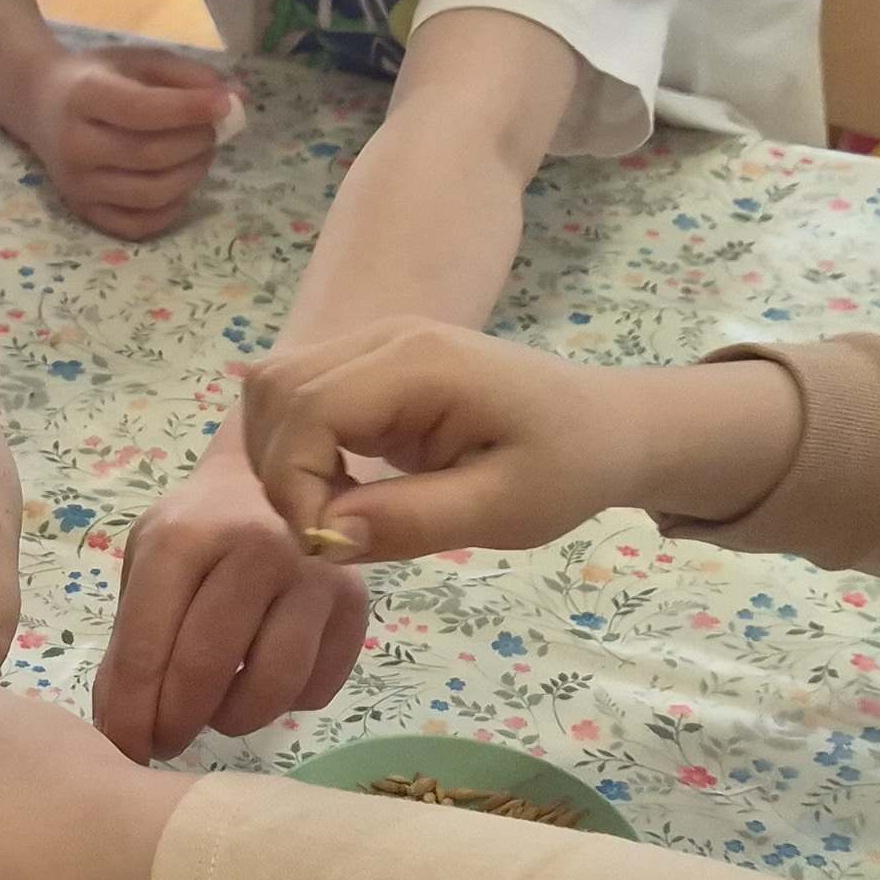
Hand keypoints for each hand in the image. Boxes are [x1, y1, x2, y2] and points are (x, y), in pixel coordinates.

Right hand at [21, 42, 246, 240]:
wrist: (40, 103)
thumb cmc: (98, 77)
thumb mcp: (140, 61)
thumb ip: (189, 77)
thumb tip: (240, 99)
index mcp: (82, 96)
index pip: (140, 110)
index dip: (188, 110)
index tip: (226, 104)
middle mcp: (73, 145)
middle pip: (150, 156)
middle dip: (196, 142)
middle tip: (215, 128)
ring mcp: (75, 184)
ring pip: (150, 194)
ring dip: (192, 173)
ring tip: (201, 151)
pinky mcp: (82, 211)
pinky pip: (137, 224)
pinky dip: (171, 208)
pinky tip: (180, 183)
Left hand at [93, 437, 369, 763]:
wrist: (275, 476)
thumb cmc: (200, 527)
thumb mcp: (149, 563)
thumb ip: (131, 641)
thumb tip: (121, 727)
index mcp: (185, 538)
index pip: (148, 647)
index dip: (131, 713)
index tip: (123, 749)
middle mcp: (256, 550)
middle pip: (207, 671)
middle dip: (176, 725)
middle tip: (165, 742)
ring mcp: (313, 576)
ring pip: (272, 687)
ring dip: (233, 719)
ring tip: (214, 711)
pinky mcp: (355, 604)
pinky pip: (317, 688)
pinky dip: (285, 703)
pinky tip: (263, 683)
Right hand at [240, 322, 803, 562]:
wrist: (606, 426)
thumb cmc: (568, 466)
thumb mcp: (504, 510)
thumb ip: (413, 522)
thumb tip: (325, 537)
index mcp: (420, 362)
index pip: (308, 409)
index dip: (296, 484)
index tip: (330, 543)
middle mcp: (385, 336)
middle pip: (277, 390)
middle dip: (282, 472)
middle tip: (332, 533)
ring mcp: (374, 343)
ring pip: (273, 387)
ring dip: (281, 457)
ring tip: (334, 511)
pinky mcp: (370, 364)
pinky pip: (297, 395)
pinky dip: (295, 446)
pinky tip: (337, 487)